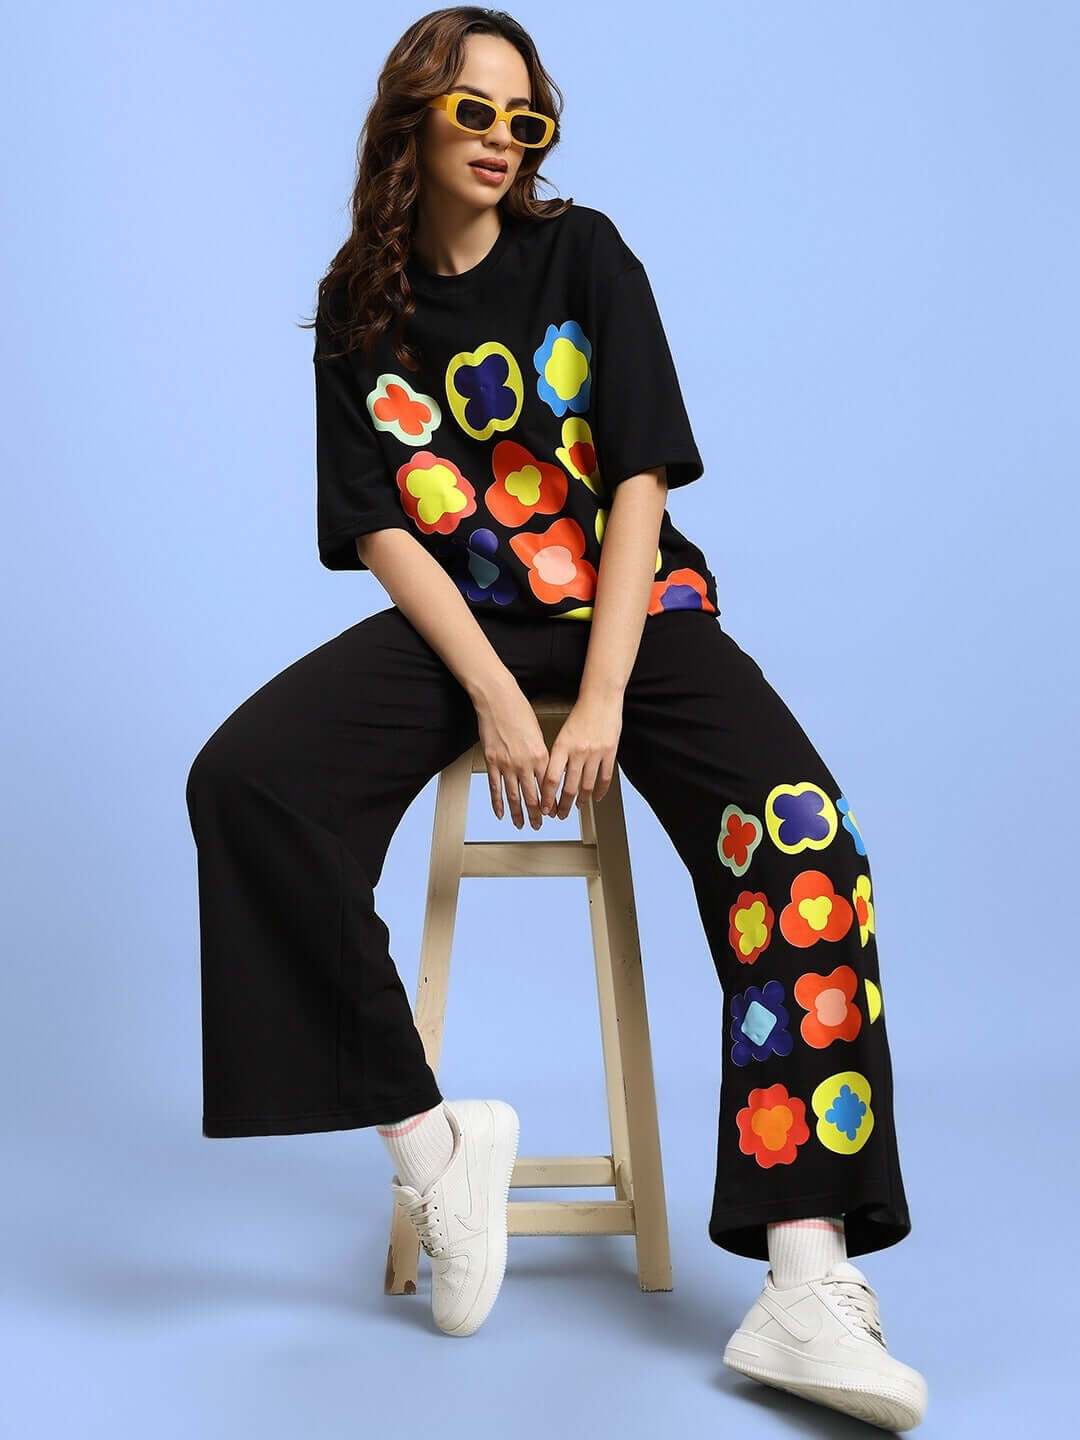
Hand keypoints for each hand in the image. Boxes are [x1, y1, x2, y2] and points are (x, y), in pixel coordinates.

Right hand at [474, 675, 550, 828]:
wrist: (497, 699)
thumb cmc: (519, 710)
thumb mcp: (538, 733)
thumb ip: (540, 754)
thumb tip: (542, 769)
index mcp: (541, 755)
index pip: (549, 787)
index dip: (551, 803)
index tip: (553, 812)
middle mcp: (525, 763)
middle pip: (533, 797)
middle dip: (537, 815)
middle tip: (539, 825)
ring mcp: (507, 764)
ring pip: (514, 797)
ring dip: (518, 814)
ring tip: (521, 825)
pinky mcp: (492, 762)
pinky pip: (495, 788)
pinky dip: (498, 803)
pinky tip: (501, 813)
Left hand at [540, 690, 622, 818]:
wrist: (601, 699)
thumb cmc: (580, 715)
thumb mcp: (562, 735)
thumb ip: (557, 756)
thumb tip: (550, 779)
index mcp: (562, 746)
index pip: (550, 778)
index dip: (547, 797)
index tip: (544, 807)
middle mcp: (578, 751)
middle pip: (569, 787)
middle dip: (563, 806)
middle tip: (560, 815)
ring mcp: (595, 753)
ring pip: (587, 785)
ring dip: (581, 801)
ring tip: (577, 807)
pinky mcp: (610, 752)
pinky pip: (605, 778)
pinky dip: (600, 791)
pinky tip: (596, 797)